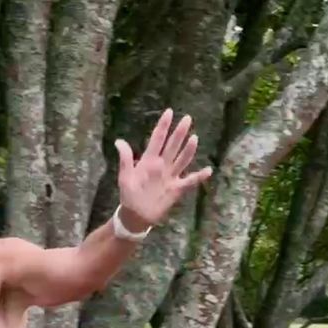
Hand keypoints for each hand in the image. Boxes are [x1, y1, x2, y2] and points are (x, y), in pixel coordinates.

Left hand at [113, 108, 211, 229]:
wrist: (135, 216)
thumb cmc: (128, 196)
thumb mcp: (125, 177)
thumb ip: (125, 160)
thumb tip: (118, 141)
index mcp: (149, 161)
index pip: (157, 139)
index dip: (163, 126)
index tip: (169, 112)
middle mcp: (162, 165)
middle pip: (173, 146)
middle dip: (179, 132)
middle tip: (187, 118)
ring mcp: (171, 176)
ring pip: (182, 159)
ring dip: (188, 149)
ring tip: (194, 138)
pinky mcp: (176, 189)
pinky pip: (190, 181)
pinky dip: (199, 177)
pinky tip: (208, 170)